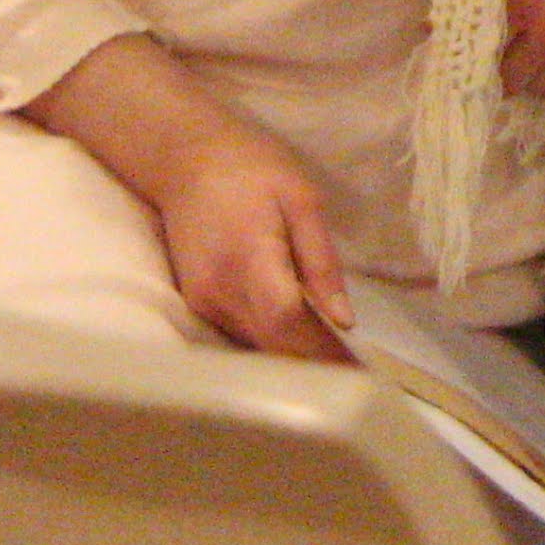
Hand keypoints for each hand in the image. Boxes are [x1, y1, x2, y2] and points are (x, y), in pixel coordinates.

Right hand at [33, 40, 348, 359]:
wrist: (184, 159)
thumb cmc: (253, 169)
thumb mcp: (302, 200)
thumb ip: (321, 261)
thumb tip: (344, 319)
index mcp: (250, 261)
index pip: (288, 325)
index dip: (323, 356)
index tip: (359, 376)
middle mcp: (219, 292)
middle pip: (271, 348)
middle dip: (315, 369)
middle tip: (359, 384)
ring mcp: (202, 302)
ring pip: (253, 349)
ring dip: (294, 363)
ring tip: (338, 374)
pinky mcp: (195, 304)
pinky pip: (238, 336)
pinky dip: (270, 346)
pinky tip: (300, 349)